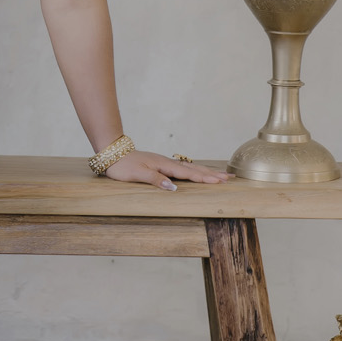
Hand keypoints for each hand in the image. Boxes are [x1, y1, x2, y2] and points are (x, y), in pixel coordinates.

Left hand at [104, 151, 231, 192]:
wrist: (112, 153)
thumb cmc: (123, 165)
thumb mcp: (137, 174)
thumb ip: (156, 180)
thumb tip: (174, 187)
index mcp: (164, 165)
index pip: (188, 173)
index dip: (204, 178)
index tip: (220, 181)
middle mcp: (167, 163)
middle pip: (194, 168)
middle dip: (212, 174)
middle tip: (229, 177)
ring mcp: (164, 163)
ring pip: (189, 167)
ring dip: (205, 171)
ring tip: (220, 175)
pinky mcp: (160, 164)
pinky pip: (182, 168)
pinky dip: (193, 170)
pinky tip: (196, 172)